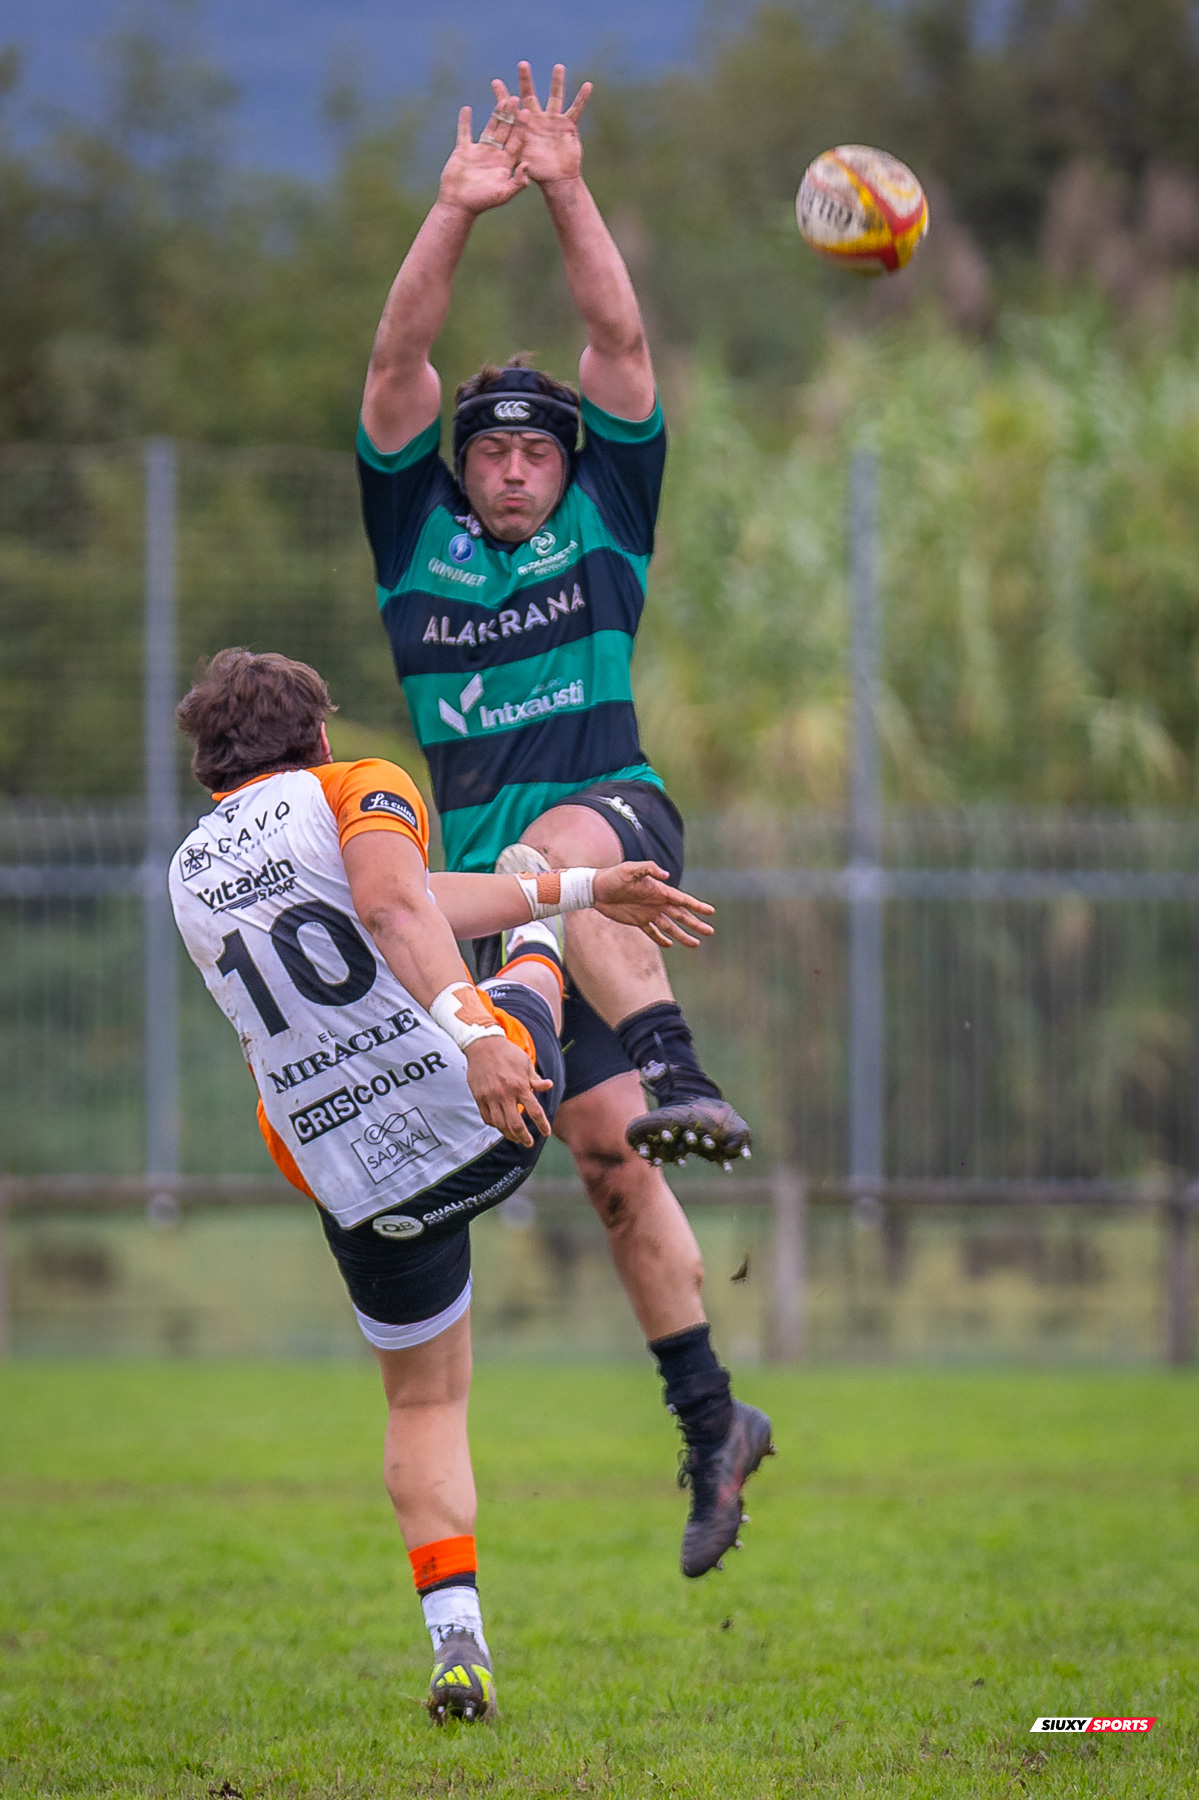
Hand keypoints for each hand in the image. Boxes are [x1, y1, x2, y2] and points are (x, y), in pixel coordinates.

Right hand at [438, 91, 528, 216]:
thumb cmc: (482, 202)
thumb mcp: (503, 194)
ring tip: (501, 99)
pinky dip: (465, 121)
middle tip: (516, 98)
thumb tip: (527, 165)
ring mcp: (480, 151)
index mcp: (506, 163)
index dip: (522, 128)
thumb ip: (517, 182)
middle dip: (511, 116)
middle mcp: (495, 155)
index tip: (527, 112)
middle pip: (505, 131)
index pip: (516, 142)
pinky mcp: (464, 150)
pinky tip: (467, 109)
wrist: (459, 205)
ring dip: (495, 114)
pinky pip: (464, 132)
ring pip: (489, 128)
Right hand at [464, 1036, 552, 1146]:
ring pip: (500, 1125)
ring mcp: (491, 1097)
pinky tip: (500, 1126)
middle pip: (516, 1125)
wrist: (483, 1045)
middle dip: (524, 1138)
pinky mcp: (479, 1097)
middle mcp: (505, 1094)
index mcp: (520, 1086)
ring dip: (509, 1135)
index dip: (542, 1125)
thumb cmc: (507, 1053)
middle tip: (529, 1143)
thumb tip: (549, 1086)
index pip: (535, 1111)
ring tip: (515, 1138)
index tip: (545, 1133)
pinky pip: (487, 1118)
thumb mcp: (526, 1064)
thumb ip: (536, 1080)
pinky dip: (495, 1125)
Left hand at [491, 61, 590, 185]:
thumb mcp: (523, 165)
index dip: (503, 97)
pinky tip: (587, 85)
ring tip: (558, 67)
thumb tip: (513, 153)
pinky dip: (582, 98)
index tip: (495, 82)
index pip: (511, 110)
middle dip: (526, 81)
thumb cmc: (538, 173)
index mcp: (523, 128)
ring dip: (557, 82)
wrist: (558, 179)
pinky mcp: (568, 125)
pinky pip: (576, 109)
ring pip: (555, 97)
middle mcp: (537, 120)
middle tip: (522, 64)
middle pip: (530, 96)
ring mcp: (553, 121)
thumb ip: (516, 157)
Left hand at [592, 861, 715, 947]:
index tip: (710, 912)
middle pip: (680, 915)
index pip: (682, 900)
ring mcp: (648, 912)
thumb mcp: (630, 869)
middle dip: (695, 923)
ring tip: (695, 944)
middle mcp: (656, 902)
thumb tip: (666, 875)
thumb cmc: (613, 876)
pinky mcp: (637, 920)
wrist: (595, 888)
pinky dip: (660, 938)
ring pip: (670, 926)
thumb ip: (648, 869)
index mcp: (658, 890)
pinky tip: (670, 945)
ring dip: (682, 935)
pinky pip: (652, 932)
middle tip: (710, 932)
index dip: (696, 906)